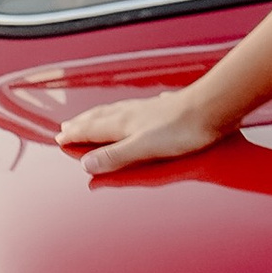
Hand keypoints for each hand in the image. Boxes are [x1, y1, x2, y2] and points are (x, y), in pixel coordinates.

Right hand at [56, 88, 229, 176]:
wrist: (211, 108)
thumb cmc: (181, 130)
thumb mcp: (143, 148)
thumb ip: (115, 156)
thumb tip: (86, 164)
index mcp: (124, 124)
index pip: (92, 129)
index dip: (75, 135)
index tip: (60, 138)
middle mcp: (132, 113)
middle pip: (100, 117)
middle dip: (82, 123)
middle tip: (67, 126)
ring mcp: (148, 109)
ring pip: (116, 111)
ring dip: (99, 115)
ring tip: (91, 117)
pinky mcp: (164, 108)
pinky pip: (136, 109)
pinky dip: (125, 110)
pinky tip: (135, 109)